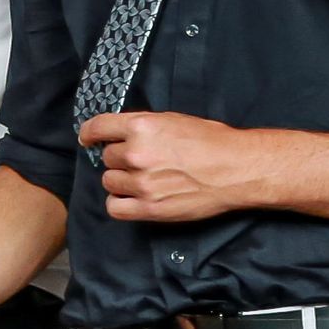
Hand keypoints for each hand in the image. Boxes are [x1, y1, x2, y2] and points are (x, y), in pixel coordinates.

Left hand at [84, 110, 260, 222]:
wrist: (239, 168)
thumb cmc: (213, 142)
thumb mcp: (174, 121)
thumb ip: (143, 127)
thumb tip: (119, 133)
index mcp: (141, 127)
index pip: (97, 128)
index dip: (90, 133)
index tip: (89, 138)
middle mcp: (137, 154)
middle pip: (108, 157)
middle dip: (121, 159)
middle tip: (143, 161)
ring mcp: (142, 183)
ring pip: (109, 181)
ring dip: (122, 180)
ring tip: (145, 179)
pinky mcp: (150, 207)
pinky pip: (115, 207)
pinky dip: (120, 203)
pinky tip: (132, 198)